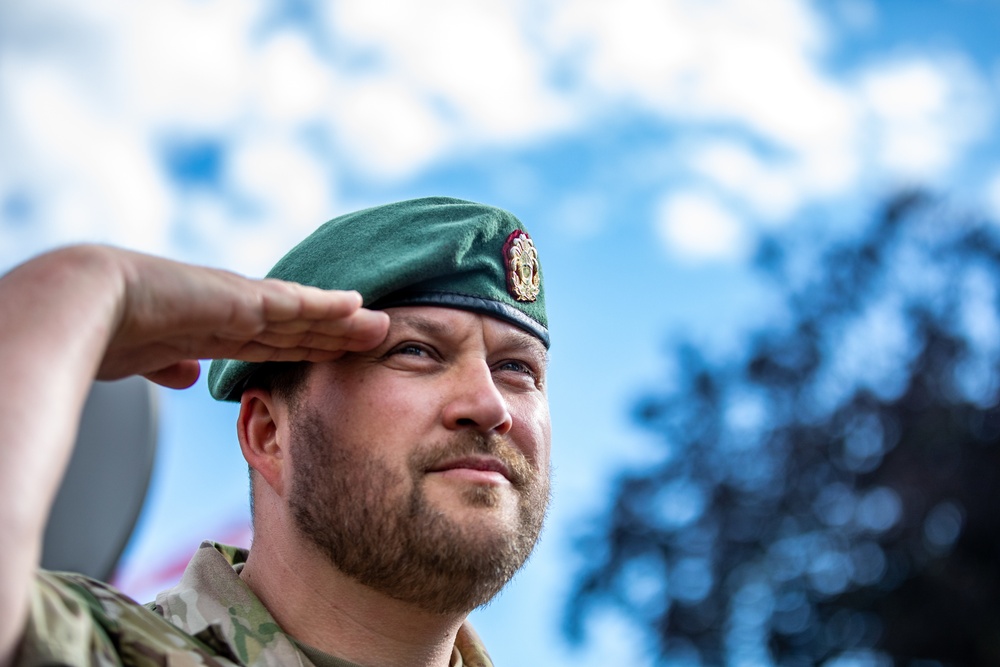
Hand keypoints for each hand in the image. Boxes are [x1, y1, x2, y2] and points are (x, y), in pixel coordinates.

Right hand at [98, 248, 389, 387]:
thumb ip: (170, 366)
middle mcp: (232, 313)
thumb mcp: (145, 358)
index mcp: (212, 330)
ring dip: (345, 321)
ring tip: (382, 323)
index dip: (307, 346)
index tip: (336, 354)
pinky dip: (326, 305)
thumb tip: (186, 376)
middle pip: (299, 328)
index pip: (272, 342)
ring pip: (306, 315)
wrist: (86, 304)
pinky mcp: (239, 299)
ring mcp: (239, 303)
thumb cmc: (104, 331)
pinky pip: (294, 304)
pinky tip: (356, 304)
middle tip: (378, 337)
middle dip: (338, 335)